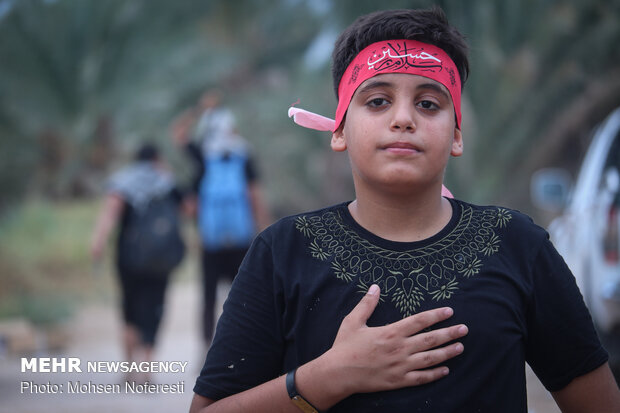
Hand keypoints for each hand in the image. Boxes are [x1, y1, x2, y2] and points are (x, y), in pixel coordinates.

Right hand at [326, 284, 466, 395]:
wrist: (338, 373)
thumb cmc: (345, 346)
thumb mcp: (353, 321)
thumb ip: (367, 304)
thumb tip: (375, 286)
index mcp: (391, 332)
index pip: (420, 321)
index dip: (436, 315)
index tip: (449, 311)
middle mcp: (400, 349)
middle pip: (431, 339)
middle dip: (450, 333)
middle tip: (465, 329)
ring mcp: (401, 366)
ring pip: (430, 359)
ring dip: (448, 353)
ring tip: (461, 347)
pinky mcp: (399, 381)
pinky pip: (422, 378)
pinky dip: (435, 374)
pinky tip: (445, 370)